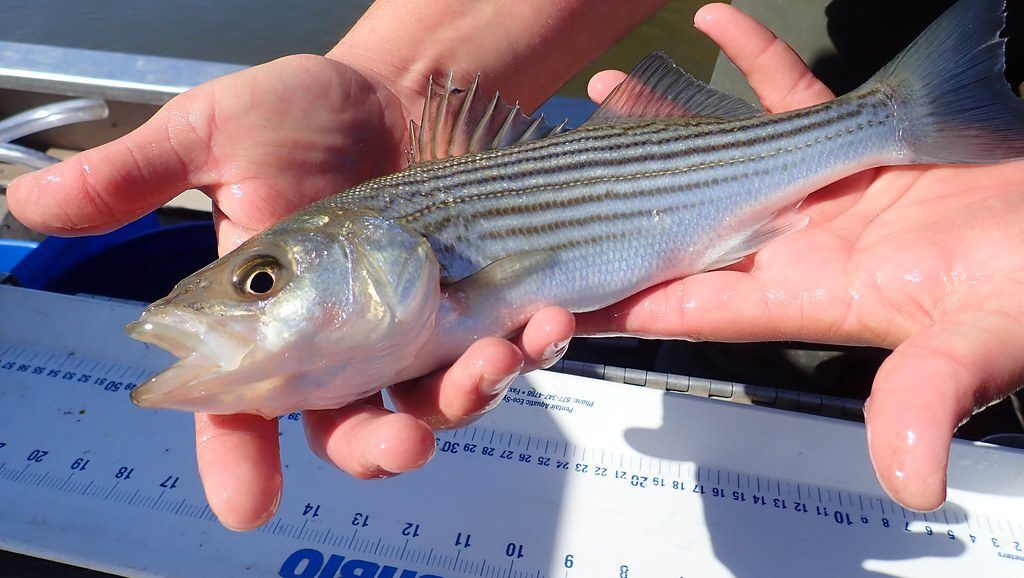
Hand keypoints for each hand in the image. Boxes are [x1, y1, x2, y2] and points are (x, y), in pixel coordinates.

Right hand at [7, 54, 573, 529]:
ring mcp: (413, 334)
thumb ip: (137, 175)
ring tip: (488, 363)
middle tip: (400, 442)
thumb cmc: (305, 116)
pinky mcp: (476, 310)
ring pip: (433, 403)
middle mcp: (341, 346)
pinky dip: (525, 351)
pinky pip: (501, 352)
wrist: (404, 93)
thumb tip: (28, 202)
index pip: (241, 409)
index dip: (237, 461)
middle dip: (378, 448)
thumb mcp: (218, 132)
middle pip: (351, 431)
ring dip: (464, 400)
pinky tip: (541, 326)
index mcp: (270, 322)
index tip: (245, 502)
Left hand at [581, 3, 1023, 510]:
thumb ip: (925, 398)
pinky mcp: (853, 145)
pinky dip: (755, 58)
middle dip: (618, 202)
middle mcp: (795, 247)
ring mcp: (817, 193)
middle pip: (683, 223)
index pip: (689, 303)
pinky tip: (717, 19)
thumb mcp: (974, 345)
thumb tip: (909, 483)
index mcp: (804, 296)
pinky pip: (791, 94)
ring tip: (607, 92)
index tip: (553, 288)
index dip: (623, 299)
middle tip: (553, 176)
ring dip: (666, 120)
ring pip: (722, 151)